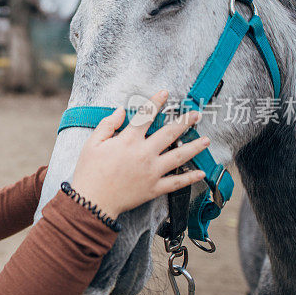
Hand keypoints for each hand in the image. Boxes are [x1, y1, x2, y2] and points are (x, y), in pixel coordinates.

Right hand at [69, 90, 208, 218]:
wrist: (92, 202)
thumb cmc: (89, 172)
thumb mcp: (92, 144)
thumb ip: (107, 125)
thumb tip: (121, 111)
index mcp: (128, 141)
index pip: (145, 116)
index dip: (156, 102)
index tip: (165, 93)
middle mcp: (144, 154)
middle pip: (169, 133)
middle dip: (184, 122)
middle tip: (196, 115)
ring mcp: (152, 172)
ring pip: (179, 156)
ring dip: (194, 147)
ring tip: (206, 140)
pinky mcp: (154, 188)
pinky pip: (176, 182)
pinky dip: (190, 178)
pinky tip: (201, 173)